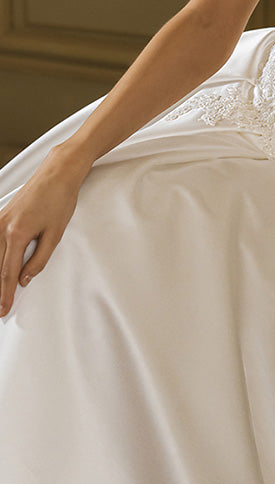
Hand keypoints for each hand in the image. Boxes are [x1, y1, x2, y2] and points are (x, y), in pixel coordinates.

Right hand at [0, 147, 87, 315]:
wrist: (57, 173)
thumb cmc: (59, 200)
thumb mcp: (55, 234)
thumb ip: (39, 260)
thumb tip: (24, 278)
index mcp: (16, 234)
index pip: (7, 273)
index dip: (5, 294)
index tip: (3, 309)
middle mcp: (2, 227)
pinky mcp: (0, 215)